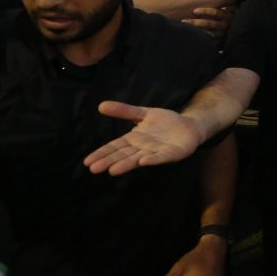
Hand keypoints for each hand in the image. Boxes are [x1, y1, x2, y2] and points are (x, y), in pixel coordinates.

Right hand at [84, 103, 202, 174]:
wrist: (189, 125)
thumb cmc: (165, 122)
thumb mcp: (143, 113)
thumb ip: (124, 111)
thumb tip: (101, 105)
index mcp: (134, 140)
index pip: (114, 147)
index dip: (102, 154)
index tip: (87, 162)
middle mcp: (143, 148)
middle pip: (123, 155)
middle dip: (109, 162)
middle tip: (94, 169)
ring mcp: (157, 152)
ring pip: (138, 159)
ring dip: (126, 164)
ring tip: (113, 170)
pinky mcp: (172, 154)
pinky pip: (161, 157)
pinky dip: (152, 159)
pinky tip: (143, 161)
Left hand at [183, 7, 231, 40]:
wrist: (239, 32)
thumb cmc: (228, 18)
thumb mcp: (228, 11)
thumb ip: (221, 6)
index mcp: (226, 16)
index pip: (215, 13)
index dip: (205, 11)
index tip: (194, 11)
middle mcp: (224, 25)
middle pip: (209, 24)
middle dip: (195, 22)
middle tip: (184, 20)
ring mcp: (222, 35)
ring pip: (208, 34)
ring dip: (196, 32)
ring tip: (185, 30)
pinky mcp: (220, 42)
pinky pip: (209, 43)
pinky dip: (201, 41)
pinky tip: (192, 40)